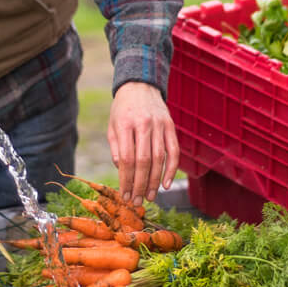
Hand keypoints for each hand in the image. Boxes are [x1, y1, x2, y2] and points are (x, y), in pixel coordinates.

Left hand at [107, 81, 179, 206]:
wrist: (140, 85)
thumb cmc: (123, 109)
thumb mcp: (112, 125)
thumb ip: (116, 148)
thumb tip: (122, 170)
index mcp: (125, 124)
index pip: (127, 158)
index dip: (126, 180)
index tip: (124, 195)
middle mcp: (144, 124)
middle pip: (144, 161)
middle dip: (140, 185)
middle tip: (137, 201)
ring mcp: (160, 124)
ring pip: (159, 158)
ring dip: (154, 181)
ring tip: (149, 197)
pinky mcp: (171, 126)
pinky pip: (174, 151)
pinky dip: (171, 169)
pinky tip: (165, 184)